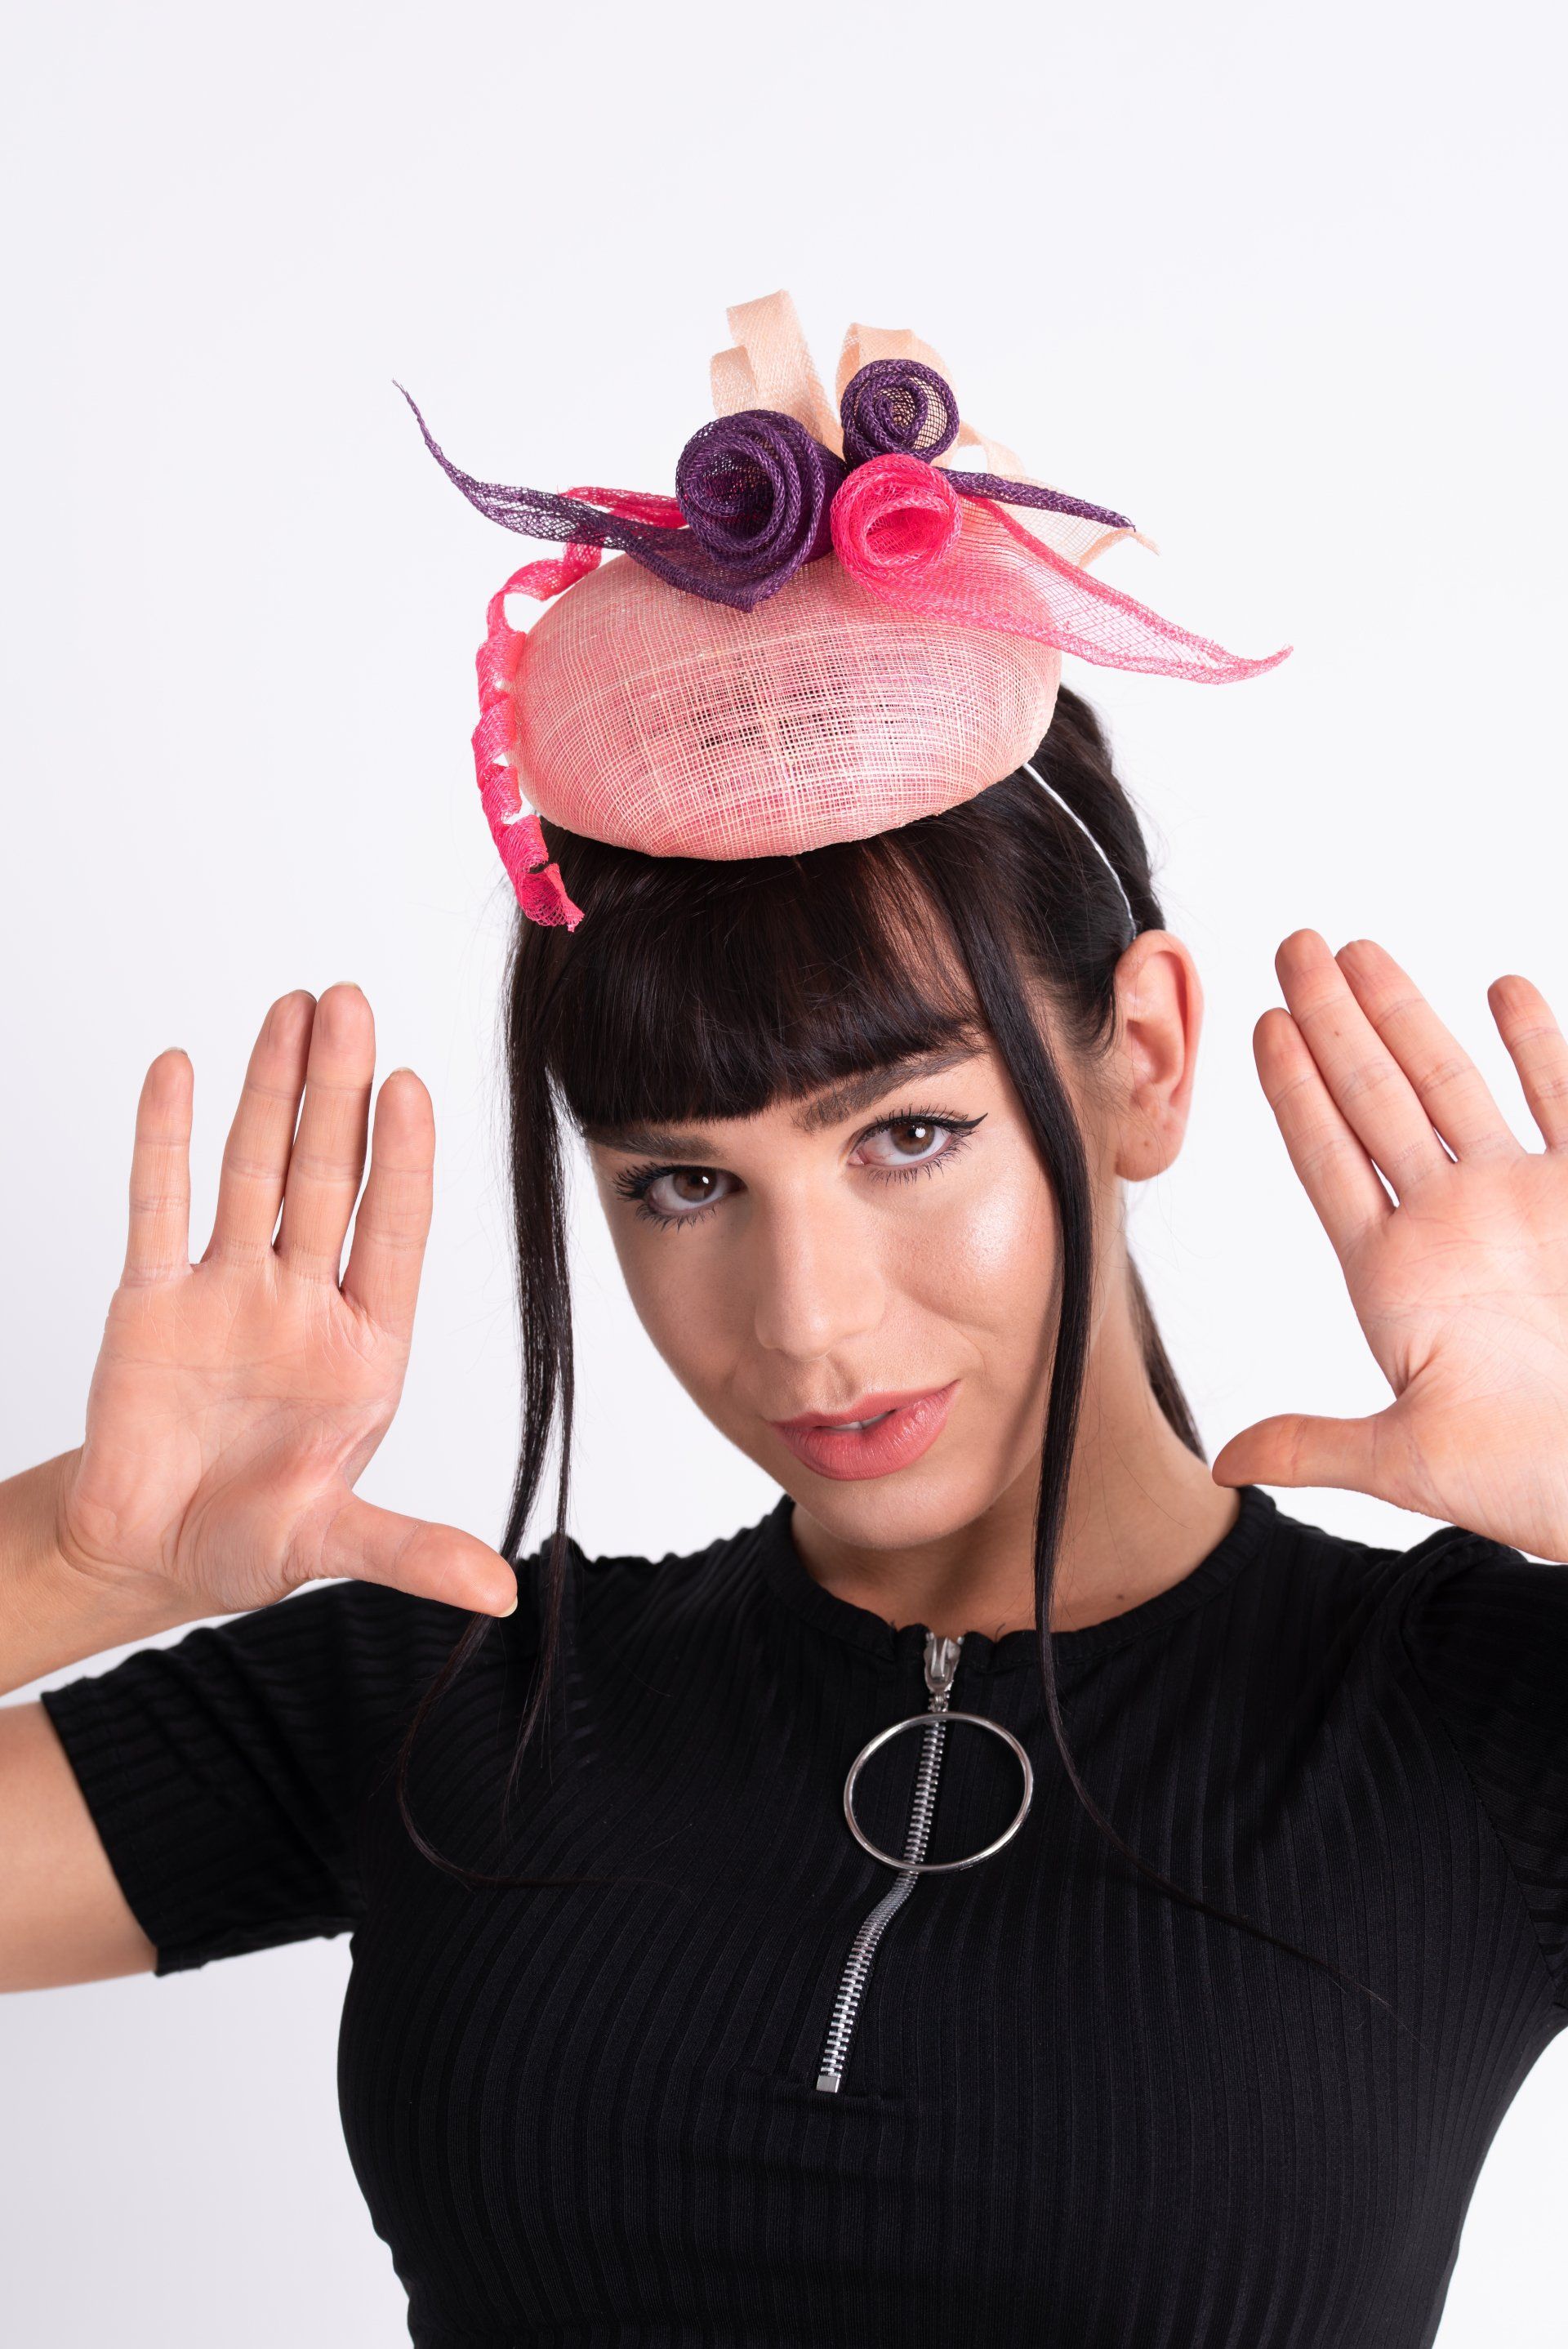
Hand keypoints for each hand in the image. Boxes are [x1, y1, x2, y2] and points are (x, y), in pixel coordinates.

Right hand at [52, 985, 516, 1626]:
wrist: (150, 1553)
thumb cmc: (251, 1540)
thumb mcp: (334, 1544)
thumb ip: (409, 1552)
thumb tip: (500, 1591)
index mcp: (364, 1346)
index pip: (391, 1231)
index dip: (400, 1161)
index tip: (410, 1085)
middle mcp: (302, 1300)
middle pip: (325, 1176)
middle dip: (337, 1091)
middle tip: (350, 1000)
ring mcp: (227, 1291)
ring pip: (252, 1171)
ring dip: (269, 1090)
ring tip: (293, 1008)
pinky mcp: (151, 1301)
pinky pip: (158, 1206)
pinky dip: (166, 1140)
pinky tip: (182, 1069)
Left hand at [1211, 931, 1567, 1561]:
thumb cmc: (1531, 1483)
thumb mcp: (1410, 1463)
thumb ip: (1317, 1446)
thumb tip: (1219, 1467)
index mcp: (1395, 1277)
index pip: (1327, 1161)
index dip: (1292, 1091)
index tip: (1260, 1026)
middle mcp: (1450, 1225)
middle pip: (1375, 1100)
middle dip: (1332, 1021)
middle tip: (1292, 946)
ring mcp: (1523, 1204)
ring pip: (1454, 1087)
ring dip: (1410, 1016)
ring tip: (1360, 949)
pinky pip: (1566, 1104)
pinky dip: (1539, 1047)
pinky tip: (1504, 987)